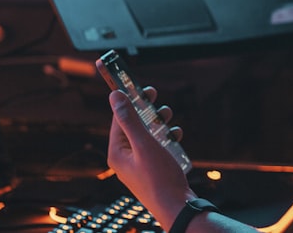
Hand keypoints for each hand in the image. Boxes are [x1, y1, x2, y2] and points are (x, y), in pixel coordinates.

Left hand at [107, 86, 195, 225]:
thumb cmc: (159, 178)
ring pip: (146, 135)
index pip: (119, 119)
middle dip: (144, 110)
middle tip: (153, 94)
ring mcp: (139, 165)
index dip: (128, 100)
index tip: (138, 86)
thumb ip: (130, 119)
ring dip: (157, 122)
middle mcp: (125, 159)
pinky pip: (156, 147)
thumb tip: (115, 96)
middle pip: (133, 126)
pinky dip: (165, 138)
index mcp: (117, 153)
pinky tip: (175, 135)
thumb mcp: (144, 144)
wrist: (177, 207)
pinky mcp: (152, 170)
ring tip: (168, 115)